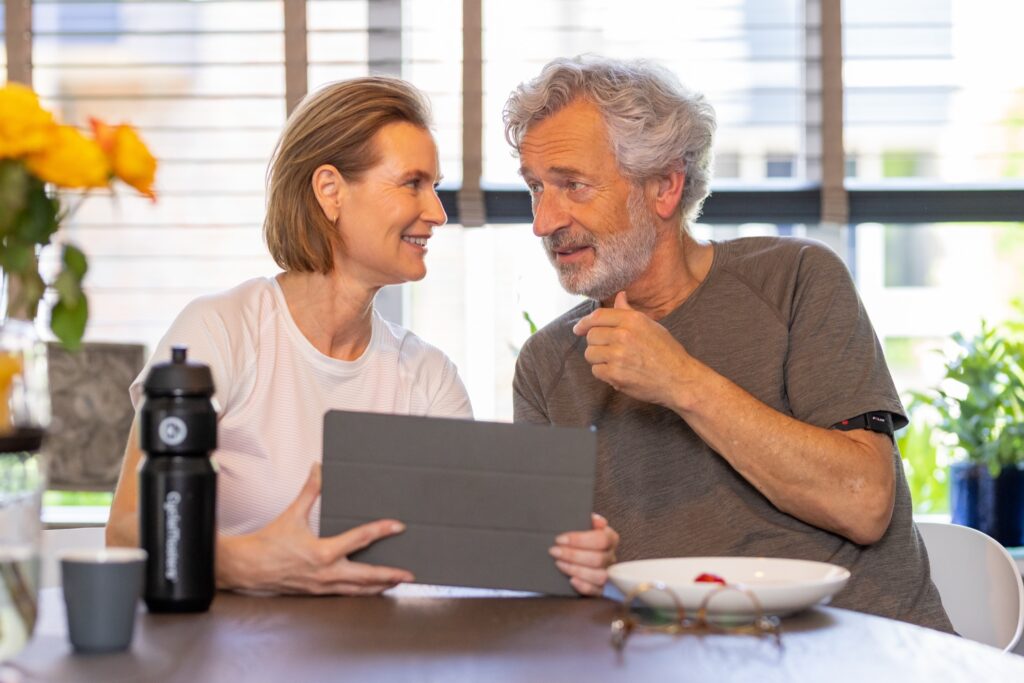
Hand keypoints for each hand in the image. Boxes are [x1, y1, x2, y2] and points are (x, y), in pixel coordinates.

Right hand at [217, 464, 413, 594]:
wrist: (247, 567)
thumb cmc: (268, 543)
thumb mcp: (293, 514)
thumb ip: (310, 491)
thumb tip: (319, 469)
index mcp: (323, 552)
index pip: (360, 539)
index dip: (381, 530)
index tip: (397, 526)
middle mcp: (326, 573)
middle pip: (366, 576)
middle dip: (390, 575)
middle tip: (409, 573)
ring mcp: (322, 586)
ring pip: (357, 590)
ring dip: (379, 587)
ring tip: (396, 583)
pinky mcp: (317, 592)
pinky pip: (345, 594)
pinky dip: (361, 592)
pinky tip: (369, 589)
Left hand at [550, 513, 619, 595]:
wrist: (578, 551)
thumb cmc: (580, 538)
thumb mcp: (583, 524)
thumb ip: (586, 519)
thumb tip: (597, 521)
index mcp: (610, 538)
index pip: (601, 539)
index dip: (580, 539)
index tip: (559, 539)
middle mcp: (611, 556)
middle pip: (598, 559)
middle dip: (573, 555)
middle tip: (554, 551)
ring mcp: (609, 574)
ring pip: (599, 576)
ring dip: (577, 570)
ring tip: (559, 564)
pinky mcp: (602, 589)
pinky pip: (597, 592)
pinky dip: (584, 586)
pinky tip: (571, 580)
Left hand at [572, 291, 692, 407]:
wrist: (679, 379)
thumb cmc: (667, 352)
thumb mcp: (650, 326)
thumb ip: (629, 312)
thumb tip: (619, 296)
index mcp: (632, 320)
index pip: (598, 316)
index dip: (584, 322)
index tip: (578, 328)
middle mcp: (623, 335)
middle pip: (591, 335)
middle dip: (596, 343)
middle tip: (608, 350)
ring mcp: (618, 355)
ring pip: (590, 354)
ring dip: (598, 359)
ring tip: (614, 362)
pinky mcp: (615, 374)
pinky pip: (596, 371)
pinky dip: (604, 373)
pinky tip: (618, 372)